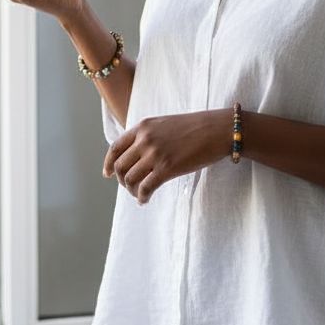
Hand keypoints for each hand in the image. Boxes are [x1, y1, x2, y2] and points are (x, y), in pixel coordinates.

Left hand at [103, 109, 230, 204]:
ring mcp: (155, 154)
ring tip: (140, 195)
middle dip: (122, 180)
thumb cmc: (196, 127)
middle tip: (131, 187)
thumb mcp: (165, 124)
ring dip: (133, 191)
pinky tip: (146, 200)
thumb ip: (149, 135)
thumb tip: (138, 155)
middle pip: (120, 167)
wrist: (217, 129)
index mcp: (143, 127)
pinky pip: (145, 188)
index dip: (108, 163)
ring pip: (130, 179)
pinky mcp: (167, 168)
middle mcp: (145, 140)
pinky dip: (142, 197)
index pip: (115, 148)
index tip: (107, 174)